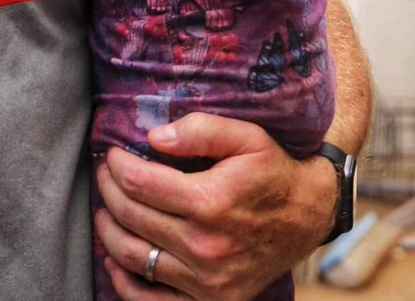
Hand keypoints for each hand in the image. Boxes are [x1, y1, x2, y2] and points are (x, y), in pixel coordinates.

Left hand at [95, 114, 334, 299]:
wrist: (309, 215)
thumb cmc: (272, 170)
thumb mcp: (246, 136)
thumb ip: (199, 130)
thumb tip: (154, 138)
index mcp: (210, 203)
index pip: (139, 183)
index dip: (116, 165)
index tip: (112, 153)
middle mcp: (205, 247)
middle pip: (131, 217)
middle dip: (109, 190)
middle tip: (105, 173)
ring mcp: (207, 280)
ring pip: (134, 257)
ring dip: (108, 230)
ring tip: (106, 207)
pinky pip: (152, 300)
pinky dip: (125, 282)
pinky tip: (115, 257)